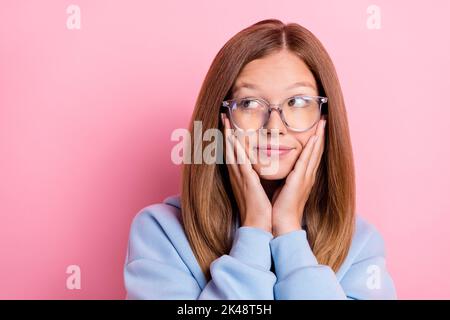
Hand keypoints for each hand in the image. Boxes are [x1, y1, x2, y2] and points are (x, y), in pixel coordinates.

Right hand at [221, 113, 271, 232]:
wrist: (258, 224)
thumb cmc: (259, 209)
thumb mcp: (256, 189)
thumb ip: (254, 178)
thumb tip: (257, 171)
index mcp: (240, 176)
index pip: (233, 153)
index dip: (230, 138)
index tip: (229, 125)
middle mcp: (236, 174)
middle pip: (229, 149)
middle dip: (226, 132)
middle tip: (223, 116)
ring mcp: (239, 176)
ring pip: (231, 151)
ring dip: (228, 136)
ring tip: (226, 121)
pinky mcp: (246, 180)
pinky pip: (240, 160)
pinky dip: (236, 148)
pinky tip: (233, 138)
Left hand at [271, 118, 326, 236]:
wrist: (283, 223)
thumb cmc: (281, 207)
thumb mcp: (284, 187)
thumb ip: (286, 177)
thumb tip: (283, 169)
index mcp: (304, 177)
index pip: (311, 155)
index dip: (316, 141)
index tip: (318, 128)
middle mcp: (308, 175)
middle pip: (317, 151)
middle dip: (321, 135)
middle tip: (325, 120)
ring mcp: (306, 177)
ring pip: (314, 153)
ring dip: (319, 137)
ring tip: (323, 123)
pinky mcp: (300, 180)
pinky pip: (307, 160)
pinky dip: (311, 149)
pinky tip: (314, 138)